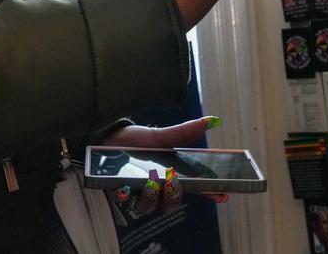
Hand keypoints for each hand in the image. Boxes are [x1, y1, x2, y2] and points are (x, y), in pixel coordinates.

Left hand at [105, 117, 226, 216]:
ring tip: (149, 184)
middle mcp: (155, 189)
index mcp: (169, 177)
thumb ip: (183, 133)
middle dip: (173, 197)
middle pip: (170, 203)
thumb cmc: (135, 141)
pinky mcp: (116, 192)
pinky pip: (122, 200)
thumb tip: (211, 121)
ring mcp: (135, 192)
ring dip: (150, 197)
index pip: (192, 189)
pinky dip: (124, 195)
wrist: (106, 137)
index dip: (208, 194)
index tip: (221, 194)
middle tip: (173, 184)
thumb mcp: (160, 136)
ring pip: (147, 206)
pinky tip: (123, 187)